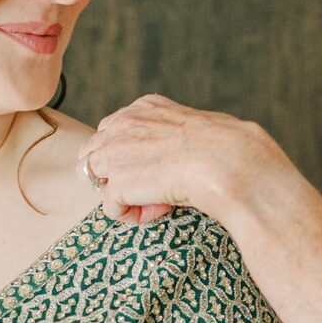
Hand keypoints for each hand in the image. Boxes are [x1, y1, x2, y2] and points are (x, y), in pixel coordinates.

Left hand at [81, 93, 281, 226]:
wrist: (228, 161)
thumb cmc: (227, 147)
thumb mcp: (196, 126)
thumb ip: (174, 135)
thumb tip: (177, 157)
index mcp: (144, 107)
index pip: (112, 130)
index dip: (128, 156)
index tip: (156, 170)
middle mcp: (124, 124)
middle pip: (93, 153)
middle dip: (115, 175)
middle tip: (149, 188)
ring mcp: (116, 152)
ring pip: (96, 179)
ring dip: (122, 195)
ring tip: (154, 201)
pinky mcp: (118, 182)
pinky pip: (111, 208)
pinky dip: (133, 216)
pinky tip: (160, 209)